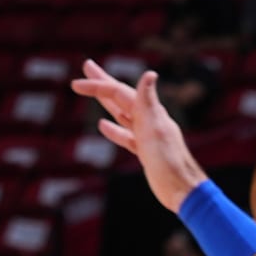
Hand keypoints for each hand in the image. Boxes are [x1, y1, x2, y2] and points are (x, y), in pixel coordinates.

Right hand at [70, 60, 205, 211]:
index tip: (75, 84)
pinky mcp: (144, 151)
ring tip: (94, 92)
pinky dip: (113, 129)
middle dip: (103, 82)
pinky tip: (102, 125)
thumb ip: (148, 102)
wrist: (181, 189)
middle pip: (120, 97)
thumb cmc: (168, 160)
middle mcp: (148, 119)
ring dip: (106, 102)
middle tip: (87, 66)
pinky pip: (125, 135)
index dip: (98, 86)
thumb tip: (149, 73)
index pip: (118, 92)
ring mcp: (145, 135)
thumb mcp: (155, 128)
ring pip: (122, 113)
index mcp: (149, 112)